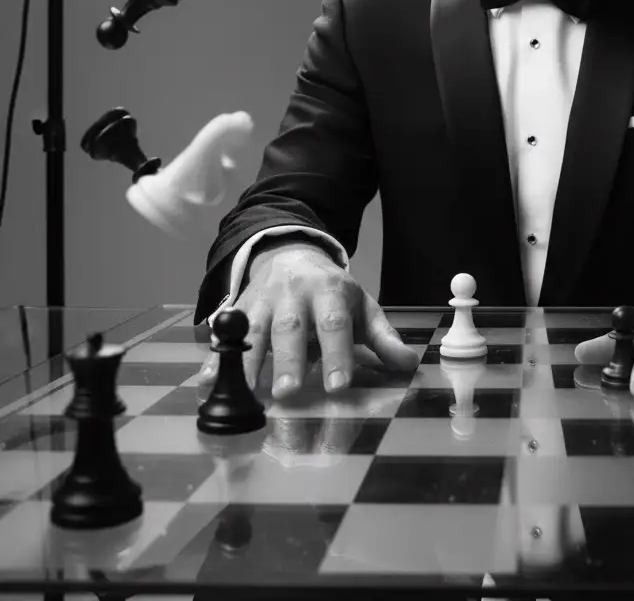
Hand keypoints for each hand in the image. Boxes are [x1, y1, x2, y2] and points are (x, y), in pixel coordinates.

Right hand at [197, 243, 418, 398]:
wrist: (291, 255)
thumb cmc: (331, 292)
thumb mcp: (362, 308)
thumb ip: (382, 339)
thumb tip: (409, 365)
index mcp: (331, 292)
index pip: (335, 323)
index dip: (337, 354)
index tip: (338, 386)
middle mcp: (295, 294)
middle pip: (291, 327)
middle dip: (288, 360)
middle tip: (287, 393)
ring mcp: (263, 300)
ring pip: (255, 329)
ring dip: (248, 363)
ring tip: (246, 395)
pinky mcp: (239, 309)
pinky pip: (224, 334)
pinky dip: (214, 359)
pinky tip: (207, 383)